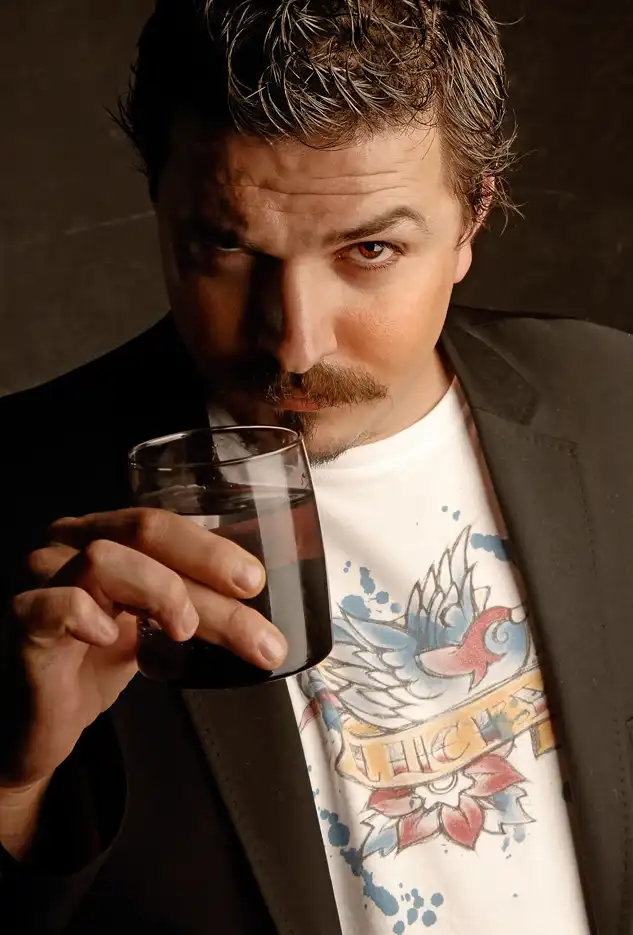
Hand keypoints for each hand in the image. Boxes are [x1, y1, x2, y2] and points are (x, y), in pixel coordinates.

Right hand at [0, 508, 286, 790]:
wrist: (34, 725)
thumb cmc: (90, 666)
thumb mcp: (152, 629)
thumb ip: (194, 606)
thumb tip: (262, 610)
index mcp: (103, 536)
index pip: (161, 524)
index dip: (210, 547)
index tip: (254, 580)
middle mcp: (68, 546)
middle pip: (142, 531)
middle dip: (205, 563)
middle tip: (247, 597)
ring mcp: (40, 580)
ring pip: (105, 560)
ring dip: (160, 591)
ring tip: (186, 630)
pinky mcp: (21, 623)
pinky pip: (53, 604)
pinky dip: (86, 614)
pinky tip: (110, 636)